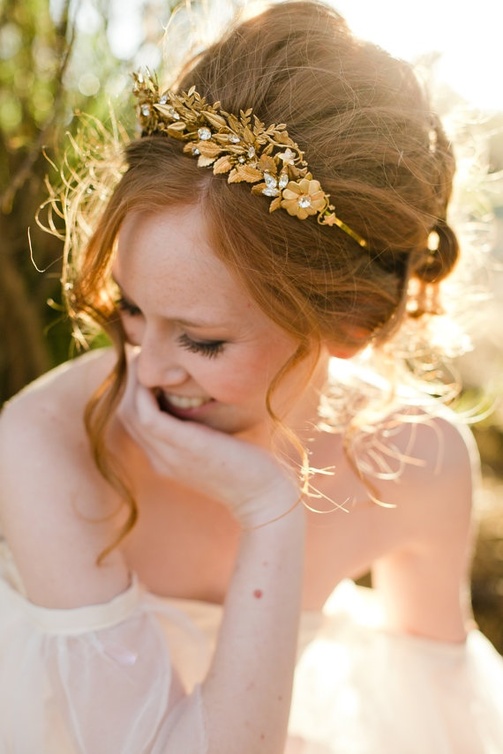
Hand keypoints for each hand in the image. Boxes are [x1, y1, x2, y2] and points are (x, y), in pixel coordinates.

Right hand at [117, 357, 299, 527]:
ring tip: (149, 358)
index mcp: (166, 459)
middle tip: (146, 355)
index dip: (138, 390)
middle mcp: (160, 459)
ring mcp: (167, 455)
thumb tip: (208, 398)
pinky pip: (146, 415)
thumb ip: (206, 426)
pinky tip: (164, 374)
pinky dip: (147, 392)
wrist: (264, 496)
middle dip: (131, 380)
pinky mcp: (181, 447)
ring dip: (135, 381)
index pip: (135, 420)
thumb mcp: (221, 444)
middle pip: (125, 413)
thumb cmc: (252, 467)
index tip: (155, 366)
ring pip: (129, 411)